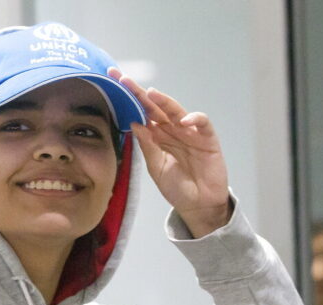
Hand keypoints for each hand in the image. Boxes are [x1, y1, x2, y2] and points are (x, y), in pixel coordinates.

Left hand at [109, 68, 231, 237]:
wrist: (198, 206)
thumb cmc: (177, 188)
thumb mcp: (156, 167)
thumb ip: (147, 145)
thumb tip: (134, 123)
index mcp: (158, 136)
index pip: (142, 113)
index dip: (130, 100)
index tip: (114, 84)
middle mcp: (172, 131)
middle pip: (156, 107)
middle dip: (140, 93)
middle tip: (124, 79)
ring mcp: (190, 133)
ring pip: (177, 111)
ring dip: (165, 101)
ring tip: (151, 93)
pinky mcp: (208, 139)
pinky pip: (202, 123)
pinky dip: (195, 119)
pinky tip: (184, 120)